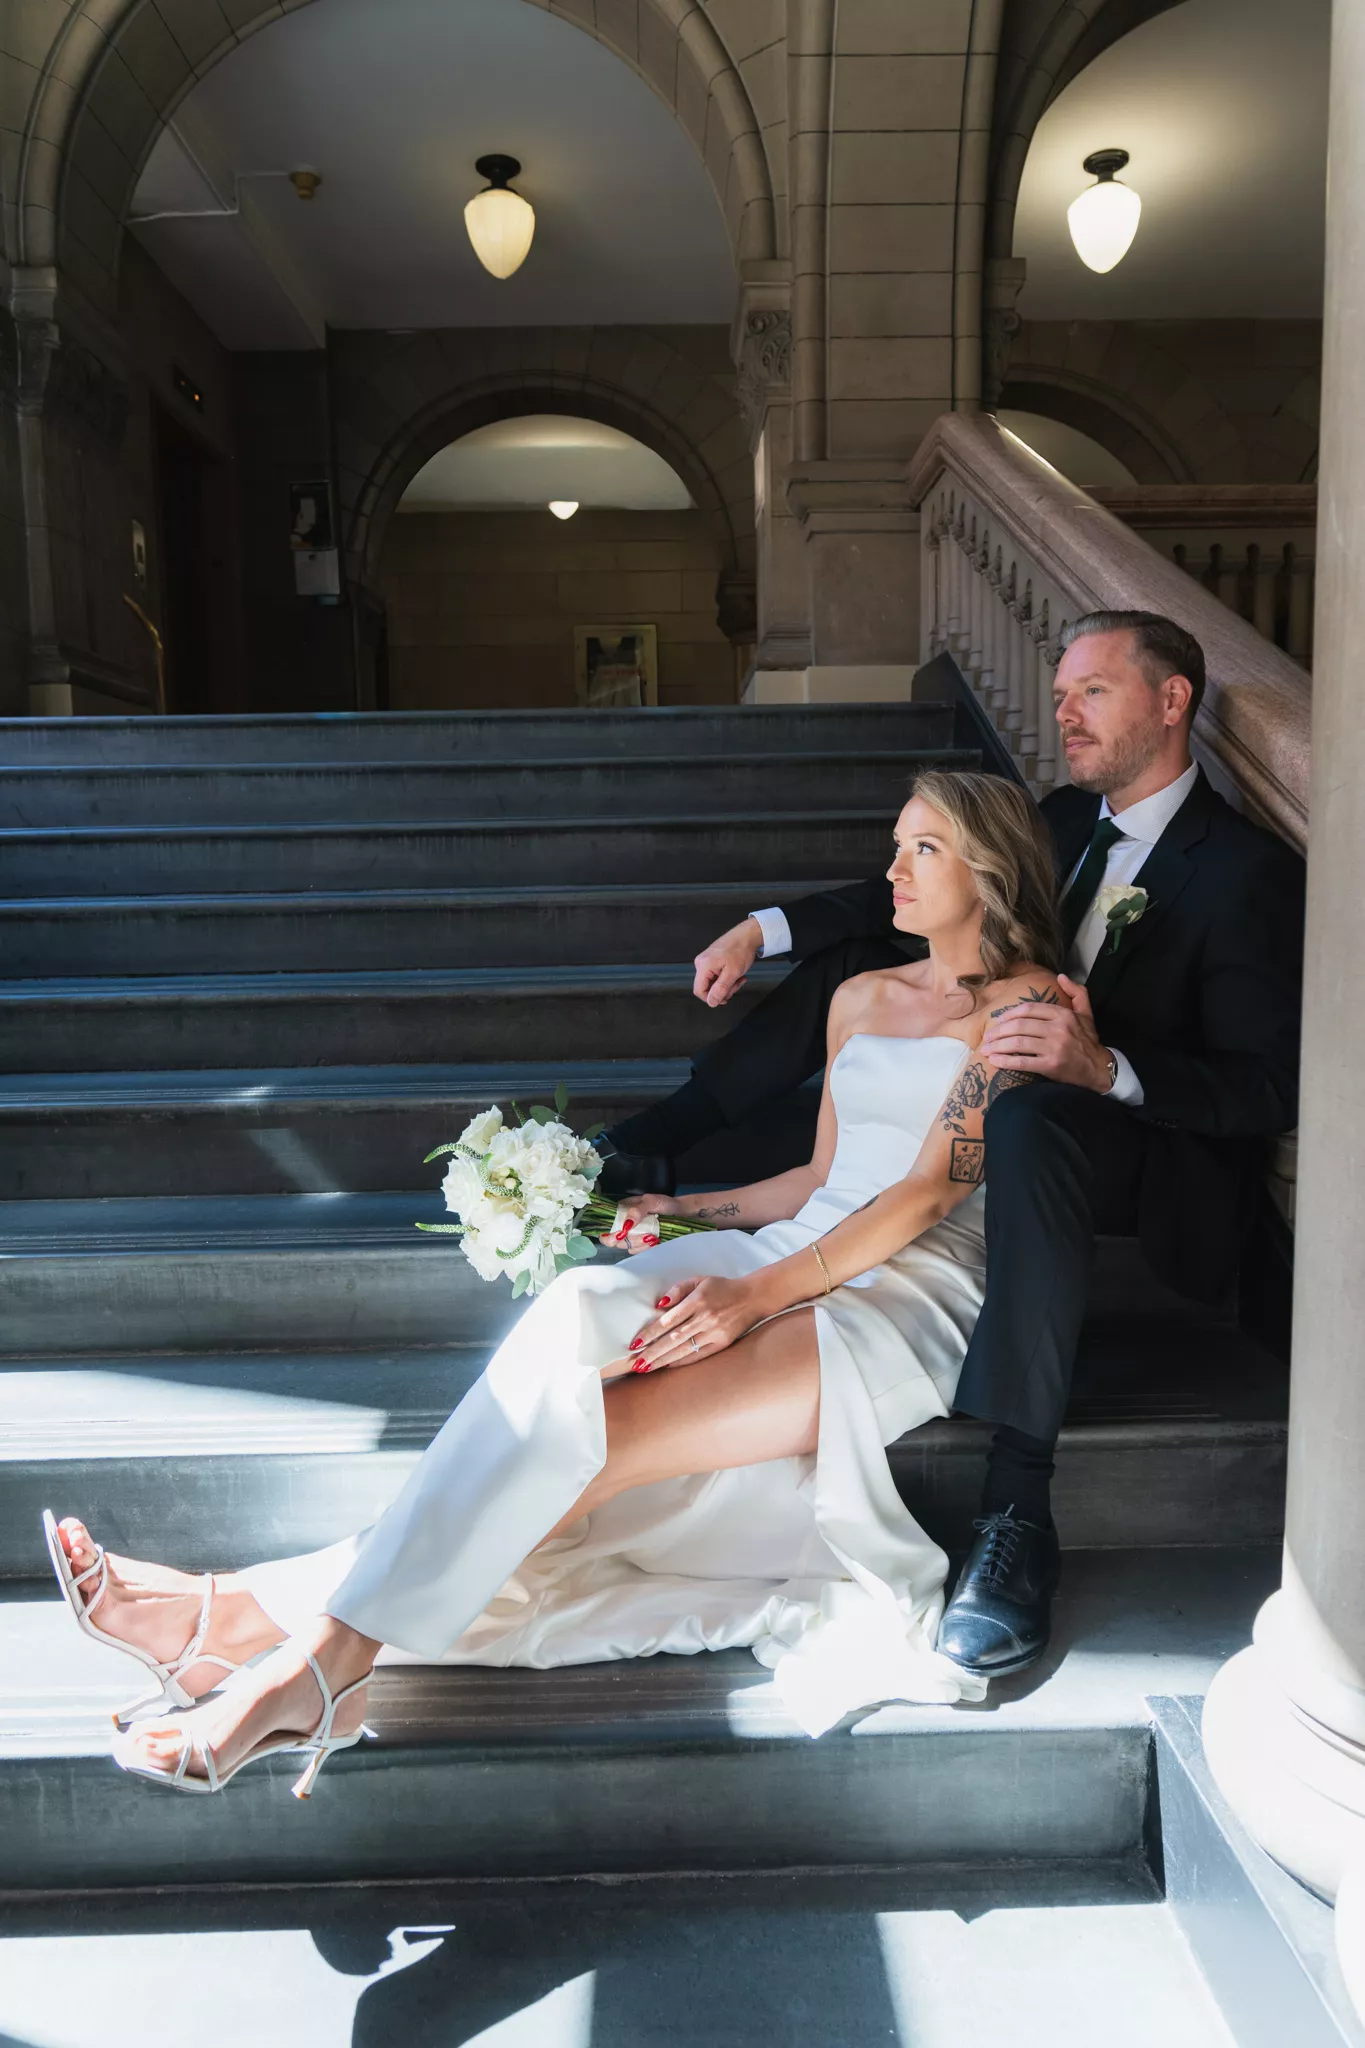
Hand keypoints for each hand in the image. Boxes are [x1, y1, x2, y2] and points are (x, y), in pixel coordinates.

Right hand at [595, 1205, 671, 1252]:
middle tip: (646, 1235)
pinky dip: (645, 1248)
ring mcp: (633, 1234)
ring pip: (627, 1247)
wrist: (681, 1213)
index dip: (609, 1234)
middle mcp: (625, 1223)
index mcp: (622, 1211)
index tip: (621, 1235)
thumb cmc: (666, 1204)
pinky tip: (655, 1241)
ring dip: (640, 1244)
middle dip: (630, 1240)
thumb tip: (626, 1224)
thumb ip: (638, 1210)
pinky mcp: (641, 1243)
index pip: (606, 1225)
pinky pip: (637, 1251)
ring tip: (654, 1236)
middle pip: (615, 1240)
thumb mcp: (652, 1201)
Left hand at [626, 1276, 757, 1370]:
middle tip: (635, 1363)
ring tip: (646, 1368)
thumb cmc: (721, 1287)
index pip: (668, 1321)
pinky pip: (699, 1355)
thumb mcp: (698, 1280)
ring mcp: (714, 1332)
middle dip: (652, 1352)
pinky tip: (667, 1365)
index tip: (635, 1343)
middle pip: (673, 1338)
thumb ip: (678, 1290)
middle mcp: (705, 1318)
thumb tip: (659, 1305)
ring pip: (684, 1349)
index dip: (650, 1333)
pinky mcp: (722, 1343)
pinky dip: (682, 1361)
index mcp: (697, 1301)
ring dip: (663, 1360)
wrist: (752, 1297)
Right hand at [693, 918, 761, 1006]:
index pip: (699, 991)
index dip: (712, 998)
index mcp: (703, 966)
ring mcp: (706, 962)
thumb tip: (711, 1002)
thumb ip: (721, 989)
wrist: (747, 935)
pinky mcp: (712, 961)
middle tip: (737, 984)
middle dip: (724, 990)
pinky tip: (736, 974)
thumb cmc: (741, 949)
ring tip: (739, 977)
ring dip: (728, 984)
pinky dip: (727, 978)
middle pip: (707, 987)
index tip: (725, 998)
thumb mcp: (732, 973)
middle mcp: (701, 963)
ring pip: (714, 983)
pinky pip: (717, 976)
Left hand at [979, 974, 1114, 1091]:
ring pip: (1018, 1043)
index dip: (1009, 1014)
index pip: (1029, 1009)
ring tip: (986, 1049)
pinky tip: (994, 1061)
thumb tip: (1061, 977)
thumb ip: (1077, 992)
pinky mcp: (1051, 1065)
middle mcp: (1058, 1029)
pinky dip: (1006, 1061)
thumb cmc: (1088, 1041)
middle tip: (987, 1037)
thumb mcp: (1086, 1013)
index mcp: (1063, 1014)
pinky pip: (1023, 1062)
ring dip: (998, 1046)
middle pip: (1019, 1026)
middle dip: (999, 1031)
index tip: (998, 1020)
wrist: (1099, 1068)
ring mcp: (1054, 1048)